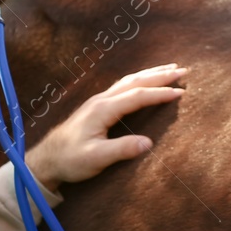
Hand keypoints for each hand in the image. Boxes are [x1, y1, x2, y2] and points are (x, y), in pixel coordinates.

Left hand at [24, 64, 188, 189]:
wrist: (47, 159)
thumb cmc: (70, 160)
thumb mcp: (96, 158)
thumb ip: (122, 150)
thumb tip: (148, 143)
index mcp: (103, 109)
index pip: (137, 96)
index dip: (160, 94)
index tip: (180, 92)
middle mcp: (101, 100)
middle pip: (135, 81)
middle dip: (160, 75)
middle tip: (183, 71)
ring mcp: (98, 101)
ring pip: (129, 81)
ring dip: (150, 74)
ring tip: (170, 70)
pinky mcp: (97, 107)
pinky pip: (122, 87)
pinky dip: (139, 81)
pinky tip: (145, 81)